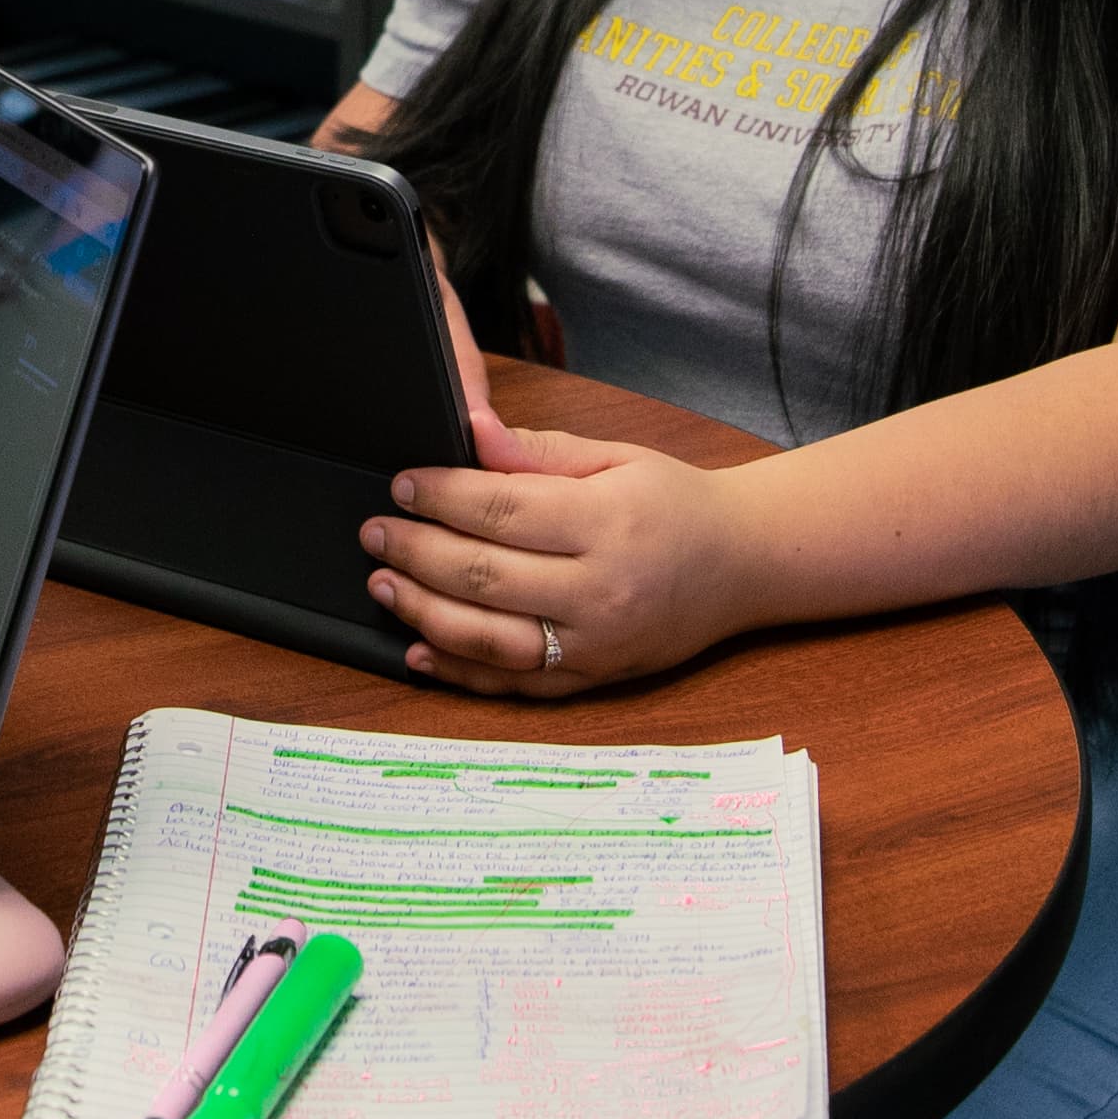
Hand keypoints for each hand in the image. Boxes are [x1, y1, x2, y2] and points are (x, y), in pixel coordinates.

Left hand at [362, 405, 764, 701]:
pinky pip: (513, 685)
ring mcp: (595, 644)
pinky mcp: (591, 679)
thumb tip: (471, 433)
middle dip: (416, 552)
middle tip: (375, 532)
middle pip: (485, 576)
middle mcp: (601, 591)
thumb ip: (537, 452)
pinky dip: (459, 672)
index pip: (503, 510)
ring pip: (489, 638)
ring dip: (423, 612)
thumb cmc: (674, 504)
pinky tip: (418, 649)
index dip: (442, 496)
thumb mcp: (615, 458)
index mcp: (608, 523)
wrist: (742, 565)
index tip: (403, 484)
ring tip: (383, 584)